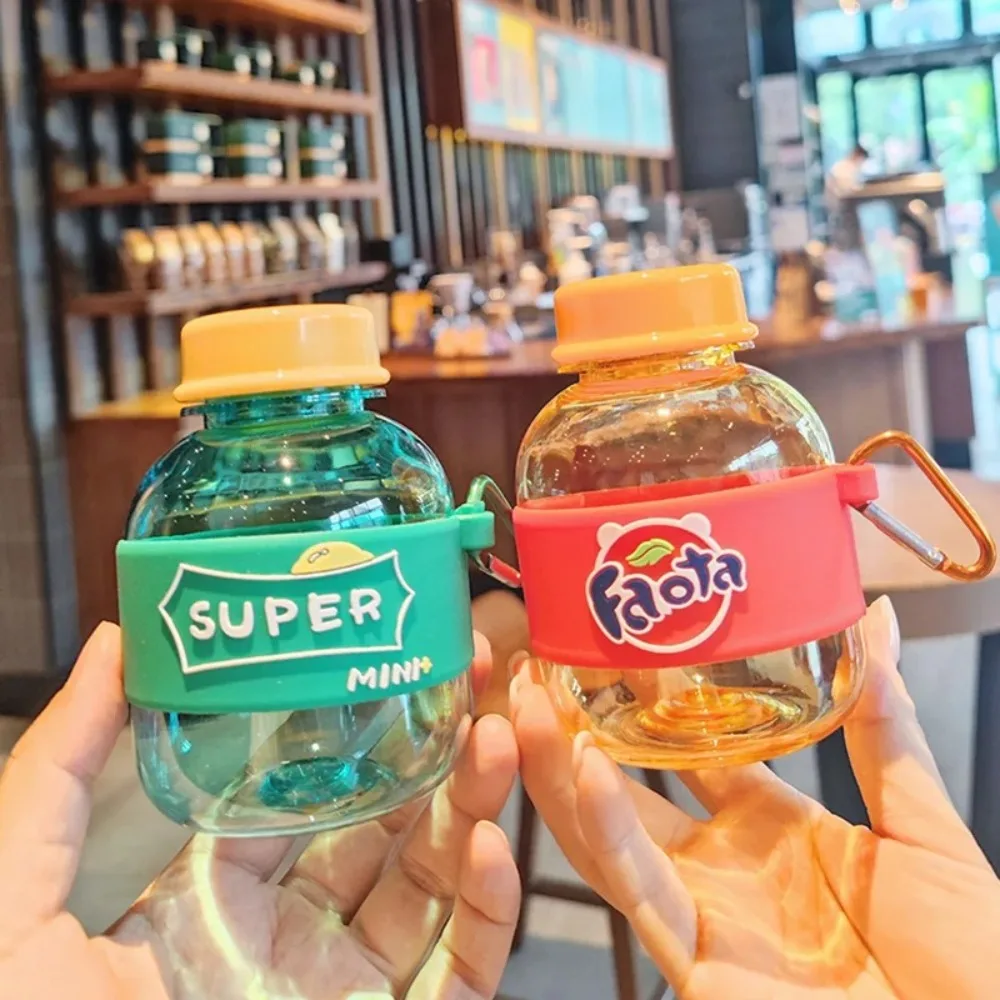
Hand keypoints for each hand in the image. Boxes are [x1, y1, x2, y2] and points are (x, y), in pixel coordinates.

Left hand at [0, 623, 518, 999]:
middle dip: (435, 758)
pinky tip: (489, 849)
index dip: (353, 739)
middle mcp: (289, 943)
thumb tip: (118, 642)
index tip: (390, 674)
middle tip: (471, 685)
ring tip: (495, 739)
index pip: (303, 805)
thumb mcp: (23, 885)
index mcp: (216, 903)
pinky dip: (487, 913)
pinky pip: (460, 976)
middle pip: (384, 837)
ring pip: (432, 893)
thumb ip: (61, 767)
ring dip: (473, 811)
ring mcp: (343, 995)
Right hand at [511, 598, 999, 998]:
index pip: (691, 752)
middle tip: (541, 668)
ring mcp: (708, 916)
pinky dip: (606, 832)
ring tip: (530, 703)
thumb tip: (872, 624)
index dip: (649, 703)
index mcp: (775, 829)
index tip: (616, 646)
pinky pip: (641, 892)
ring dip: (563, 772)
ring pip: (610, 838)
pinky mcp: (699, 965)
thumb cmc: (972, 963)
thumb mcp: (923, 826)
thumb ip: (886, 729)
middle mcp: (726, 868)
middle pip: (630, 790)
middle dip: (579, 730)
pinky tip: (584, 772)